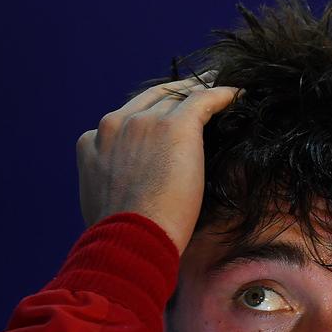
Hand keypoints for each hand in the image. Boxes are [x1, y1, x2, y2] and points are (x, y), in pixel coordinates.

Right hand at [76, 72, 240, 252]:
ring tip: (220, 92)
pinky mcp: (176, 126)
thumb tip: (125, 189)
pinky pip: (204, 99)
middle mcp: (117, 124)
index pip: (127, 117)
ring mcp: (145, 122)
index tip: (165, 119)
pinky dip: (223, 94)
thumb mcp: (100, 201)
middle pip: (153, 99)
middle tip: (197, 94)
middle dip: (177, 95)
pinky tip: (237, 94)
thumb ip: (111, 181)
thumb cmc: (121, 235)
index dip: (150, 115)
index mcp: (94, 141)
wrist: (131, 240)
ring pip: (179, 96)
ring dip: (200, 91)